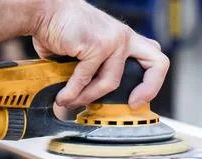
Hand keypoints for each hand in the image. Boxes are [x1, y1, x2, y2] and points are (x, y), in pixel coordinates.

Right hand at [32, 0, 169, 108]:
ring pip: (111, 82)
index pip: (154, 58)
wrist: (44, 11)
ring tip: (73, 102)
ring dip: (90, 96)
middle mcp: (124, 38)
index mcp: (126, 39)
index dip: (152, 83)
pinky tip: (64, 96)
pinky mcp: (98, 44)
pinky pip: (87, 78)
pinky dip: (73, 91)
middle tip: (131, 104)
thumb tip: (94, 98)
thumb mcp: (91, 50)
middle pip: (157, 63)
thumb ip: (99, 69)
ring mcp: (114, 40)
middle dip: (149, 89)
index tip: (136, 99)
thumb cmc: (64, 30)